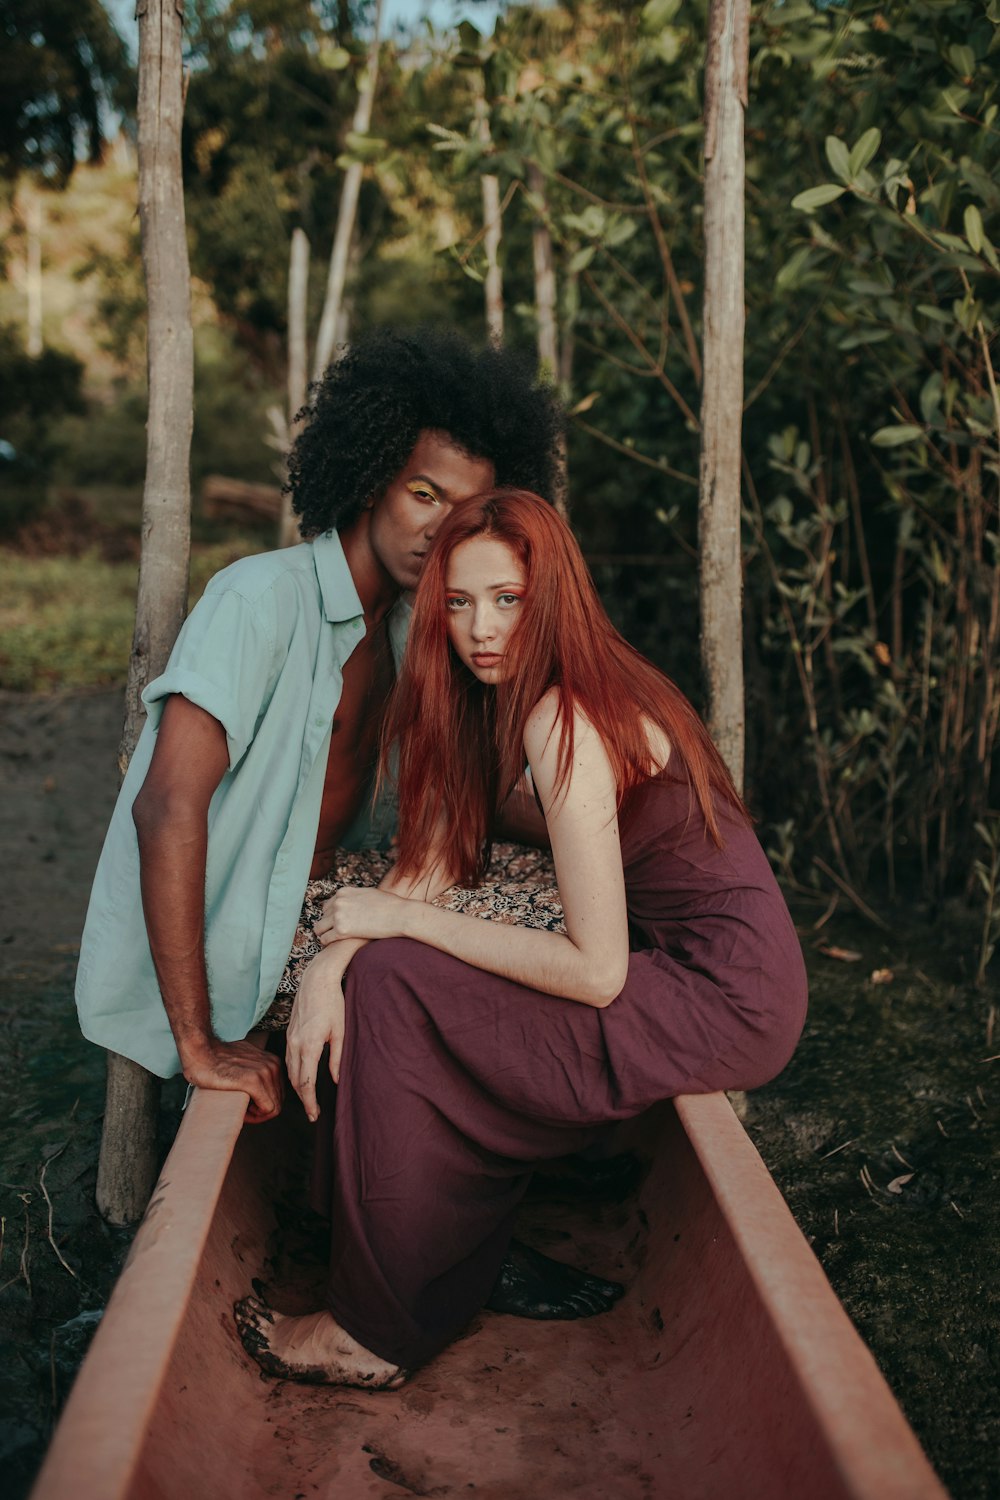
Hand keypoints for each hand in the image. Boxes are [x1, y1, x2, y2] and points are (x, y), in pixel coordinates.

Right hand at [180, 1038, 283, 1123]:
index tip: (249, 1106)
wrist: (199, 1051)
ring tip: (241, 1110)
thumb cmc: (215, 1060)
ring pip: (275, 1107)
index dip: (265, 1105)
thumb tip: (258, 1091)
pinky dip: (256, 1116)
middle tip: (244, 1111)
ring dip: (258, 1114)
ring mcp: (265, 1072)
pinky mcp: (254, 1081)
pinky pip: (268, 1109)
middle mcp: (273, 1065)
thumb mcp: (244, 1063)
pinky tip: (242, 1112)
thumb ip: (255, 1072)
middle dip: (262, 1111)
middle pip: (279, 1101)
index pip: (279, 1093)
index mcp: (272, 1061)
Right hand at [285, 949, 348, 1119]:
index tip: (314, 1115)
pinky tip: (302, 1078)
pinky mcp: (289, 1033)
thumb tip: (336, 1081)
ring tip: (309, 1100)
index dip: (309, 1102)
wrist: (316, 981)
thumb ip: (338, 1059)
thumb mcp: (341, 1032)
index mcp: (309, 1046)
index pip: (306, 1083)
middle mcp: (295, 1045)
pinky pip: (288, 1060)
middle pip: (295, 1081)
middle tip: (313, 1113)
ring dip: (298, 1087)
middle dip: (303, 1099)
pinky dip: (294, 1073)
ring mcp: (289, 1039)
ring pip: (290, 1071)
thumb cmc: (333, 1004)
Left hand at [315, 886, 414, 944]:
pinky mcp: (342, 931)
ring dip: (324, 934)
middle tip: (335, 934)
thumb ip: (356, 897)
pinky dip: (327, 943)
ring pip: (319, 928)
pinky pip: (325, 939)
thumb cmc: (389, 906)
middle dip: (328, 925)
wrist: (400, 915)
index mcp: (343, 892)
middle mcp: (338, 902)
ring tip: (332, 940)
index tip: (337, 924)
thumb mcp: (368, 894)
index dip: (331, 916)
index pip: (327, 905)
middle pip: (322, 917)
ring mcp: (339, 916)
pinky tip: (335, 945)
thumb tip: (354, 902)